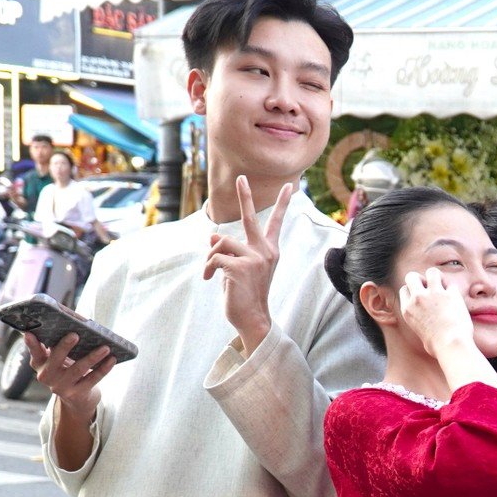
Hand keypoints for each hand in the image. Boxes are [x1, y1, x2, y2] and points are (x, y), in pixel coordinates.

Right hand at [25, 330, 114, 420]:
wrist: (76, 398)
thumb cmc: (67, 369)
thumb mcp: (58, 358)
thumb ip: (58, 344)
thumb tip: (75, 322)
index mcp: (40, 363)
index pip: (35, 352)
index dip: (31, 344)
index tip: (29, 333)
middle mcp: (47, 376)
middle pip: (56, 359)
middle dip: (65, 346)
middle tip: (75, 334)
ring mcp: (61, 386)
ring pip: (78, 369)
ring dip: (93, 357)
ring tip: (105, 347)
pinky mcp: (77, 393)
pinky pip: (93, 379)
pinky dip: (104, 368)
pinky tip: (112, 359)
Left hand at [204, 175, 289, 353]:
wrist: (253, 319)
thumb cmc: (245, 295)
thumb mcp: (238, 269)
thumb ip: (230, 252)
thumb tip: (211, 236)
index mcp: (269, 251)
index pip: (276, 222)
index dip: (282, 203)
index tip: (289, 185)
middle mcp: (266, 251)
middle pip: (250, 217)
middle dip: (245, 195)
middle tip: (240, 177)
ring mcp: (255, 258)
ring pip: (220, 243)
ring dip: (210, 257)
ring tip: (210, 272)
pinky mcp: (241, 267)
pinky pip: (214, 257)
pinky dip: (207, 268)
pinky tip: (209, 279)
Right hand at [397, 267, 475, 356]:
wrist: (451, 346)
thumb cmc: (437, 346)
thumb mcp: (420, 332)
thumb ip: (419, 320)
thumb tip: (425, 321)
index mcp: (407, 309)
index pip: (404, 289)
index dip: (413, 291)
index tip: (422, 299)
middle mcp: (418, 299)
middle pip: (412, 276)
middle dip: (421, 279)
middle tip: (431, 290)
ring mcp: (434, 294)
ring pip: (432, 272)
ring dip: (438, 278)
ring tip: (444, 289)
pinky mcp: (451, 294)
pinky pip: (452, 284)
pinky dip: (455, 291)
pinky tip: (457, 300)